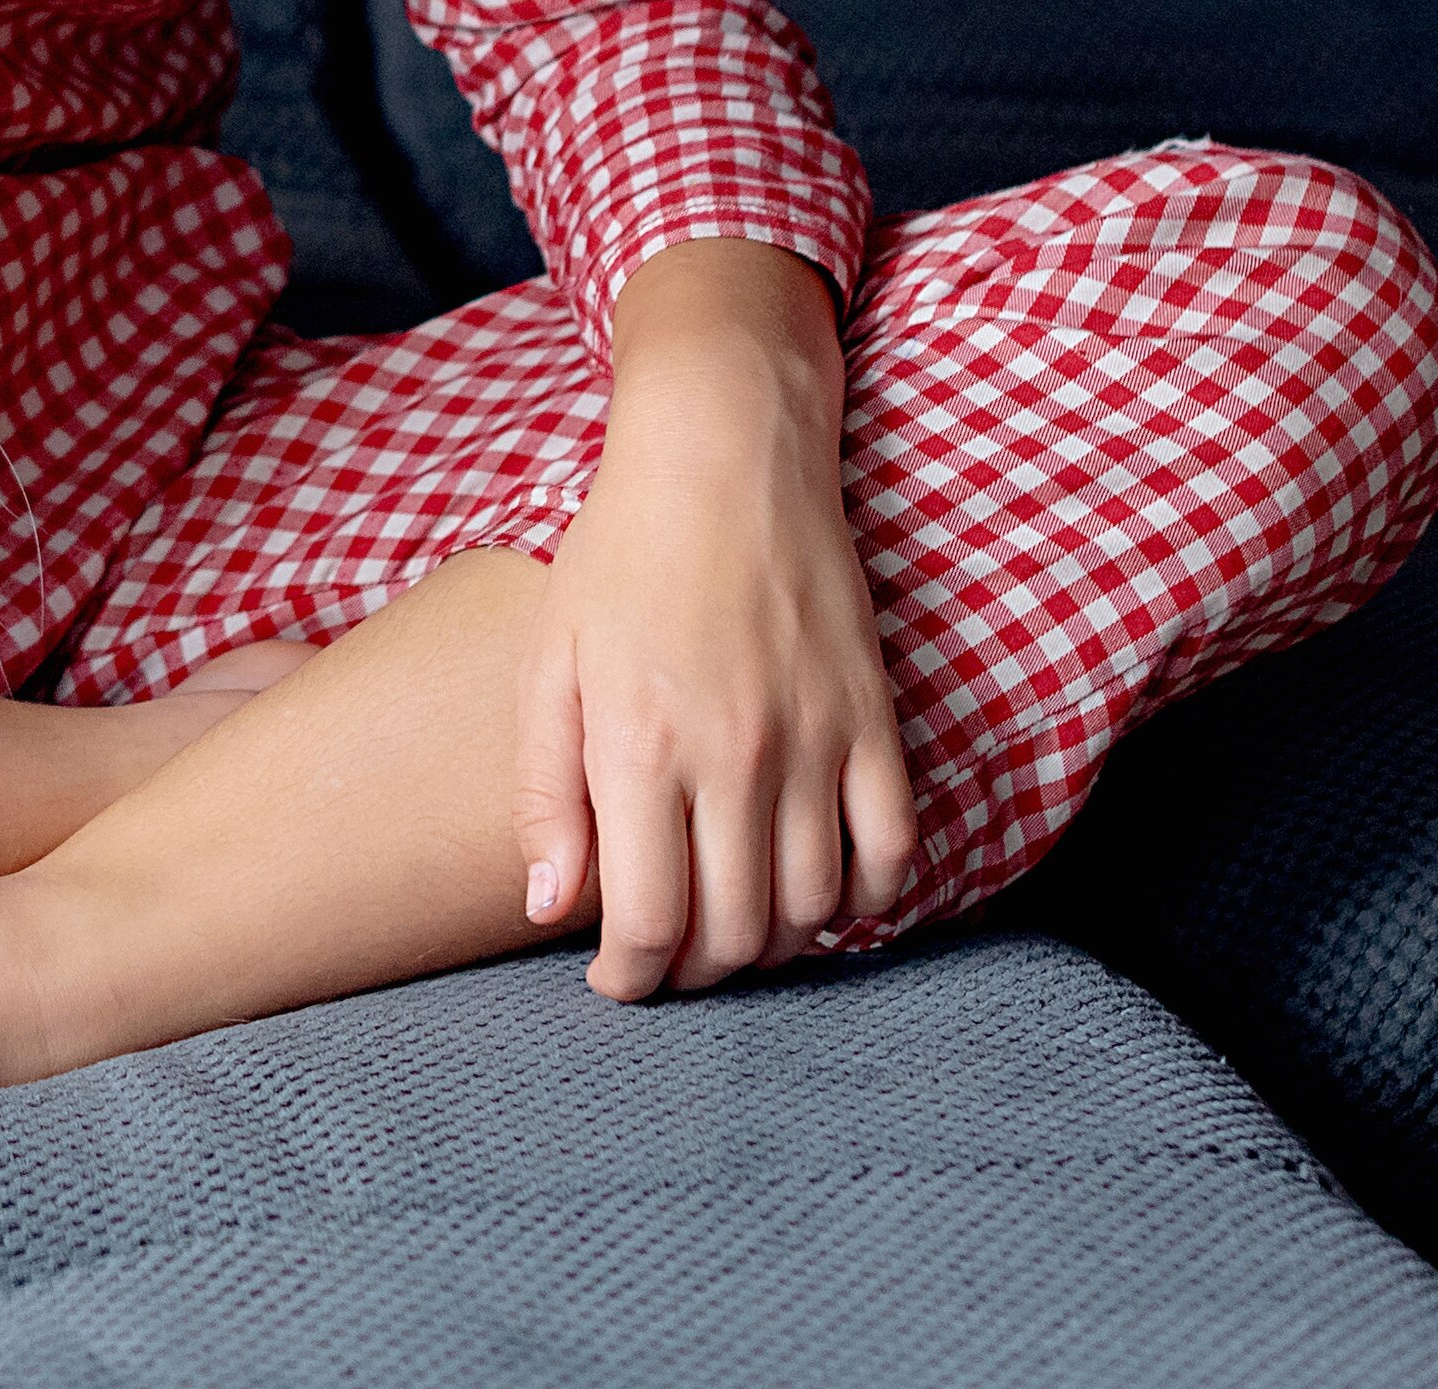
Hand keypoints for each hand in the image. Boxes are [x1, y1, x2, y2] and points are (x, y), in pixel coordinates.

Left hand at [508, 240, 917, 999]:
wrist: (726, 457)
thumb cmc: (619, 558)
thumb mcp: (550, 665)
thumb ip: (547, 795)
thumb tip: (550, 912)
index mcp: (642, 748)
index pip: (647, 923)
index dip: (629, 977)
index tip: (615, 980)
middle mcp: (736, 758)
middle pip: (733, 932)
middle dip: (695, 970)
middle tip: (669, 959)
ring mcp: (817, 743)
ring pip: (811, 909)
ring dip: (771, 945)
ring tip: (731, 929)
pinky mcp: (875, 723)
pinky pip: (890, 855)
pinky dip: (860, 902)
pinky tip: (816, 895)